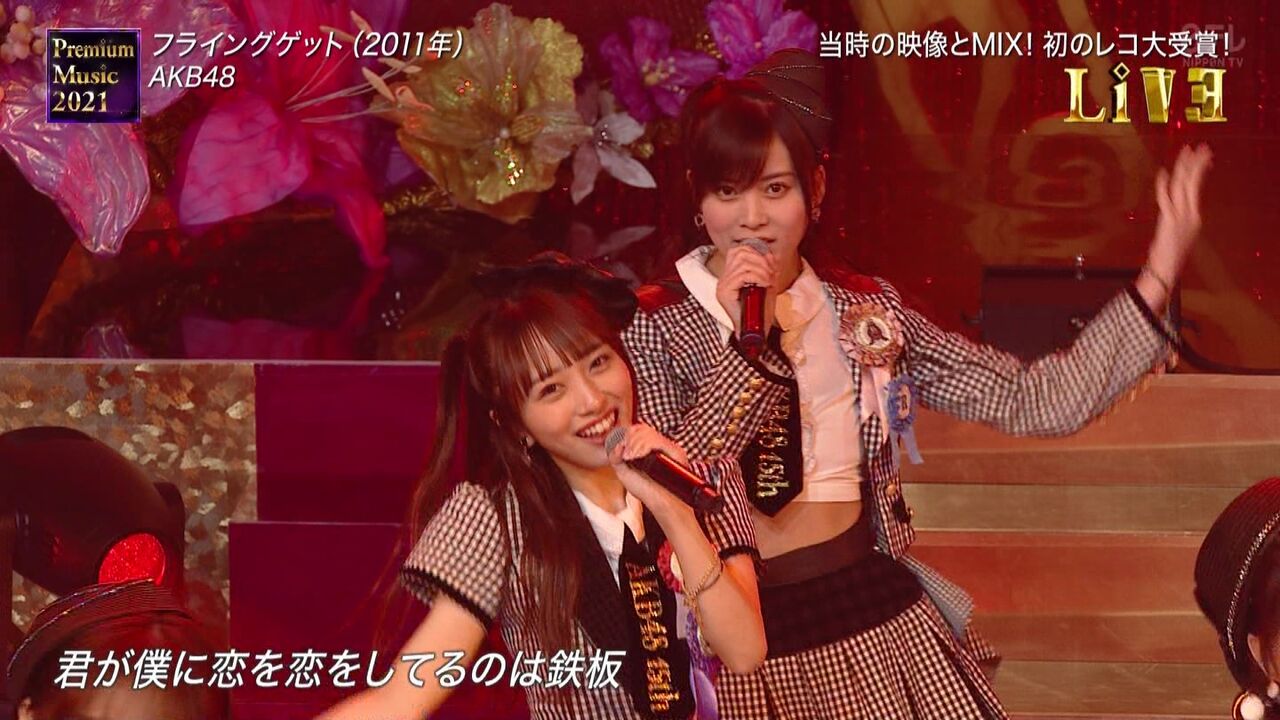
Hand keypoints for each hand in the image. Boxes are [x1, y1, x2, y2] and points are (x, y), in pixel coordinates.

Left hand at [607, 423, 692, 517]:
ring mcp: (669, 447)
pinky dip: (642, 446)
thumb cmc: (646, 491)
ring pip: (647, 432)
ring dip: (633, 443)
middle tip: (625, 454)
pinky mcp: (675, 451)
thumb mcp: (624, 472)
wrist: (662, 504)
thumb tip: (616, 443)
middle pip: (641, 428)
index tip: (620, 449)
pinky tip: (635, 456)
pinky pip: (656, 440)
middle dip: (628, 438)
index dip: (625, 434)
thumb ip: (616, 457)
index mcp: (650, 448)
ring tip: (629, 457)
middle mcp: (661, 445)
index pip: (637, 429)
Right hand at [715, 243, 777, 337]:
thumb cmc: (761, 312)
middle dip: (761, 260)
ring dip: (761, 269)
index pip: (737, 251)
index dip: (756, 252)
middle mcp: (723, 279)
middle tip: (772, 273)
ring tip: (769, 280)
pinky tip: (765, 284)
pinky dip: (758, 276)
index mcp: (730, 276)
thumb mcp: (766, 285)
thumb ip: (768, 269)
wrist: (757, 333)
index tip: (770, 263)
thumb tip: (771, 255)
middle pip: (740, 253)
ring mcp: (722, 286)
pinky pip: (743, 275)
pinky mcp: (725, 292)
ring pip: (743, 263)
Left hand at [1147, 143, 1212, 287]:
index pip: (1197, 187)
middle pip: (1193, 183)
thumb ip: (1181, 217)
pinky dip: (1163, 185)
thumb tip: (1178, 205)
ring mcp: (1180, 217)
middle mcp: (1190, 214)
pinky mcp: (1167, 221)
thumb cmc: (1171, 254)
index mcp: (1195, 216)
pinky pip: (1165, 199)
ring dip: (1184, 168)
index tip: (1203, 156)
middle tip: (1200, 147)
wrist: (1165, 270)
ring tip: (1186, 152)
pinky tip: (1163, 172)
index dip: (1199, 170)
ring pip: (1182, 187)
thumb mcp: (1180, 233)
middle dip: (1196, 163)